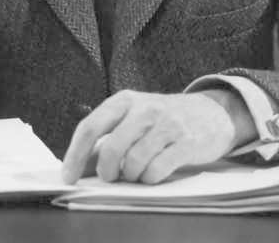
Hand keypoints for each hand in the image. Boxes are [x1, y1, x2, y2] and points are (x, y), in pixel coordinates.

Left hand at [62, 89, 256, 184]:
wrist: (210, 112)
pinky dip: (150, 179)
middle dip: (106, 172)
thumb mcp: (132, 119)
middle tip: (110, 178)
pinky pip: (156, 170)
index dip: (75, 154)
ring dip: (131, 177)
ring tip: (136, 172)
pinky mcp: (186, 142)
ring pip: (133, 163)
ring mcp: (166, 124)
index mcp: (124, 100)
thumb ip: (106, 139)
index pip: (91, 126)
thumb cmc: (161, 120)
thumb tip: (79, 168)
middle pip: (110, 148)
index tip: (68, 177)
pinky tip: (153, 173)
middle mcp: (144, 108)